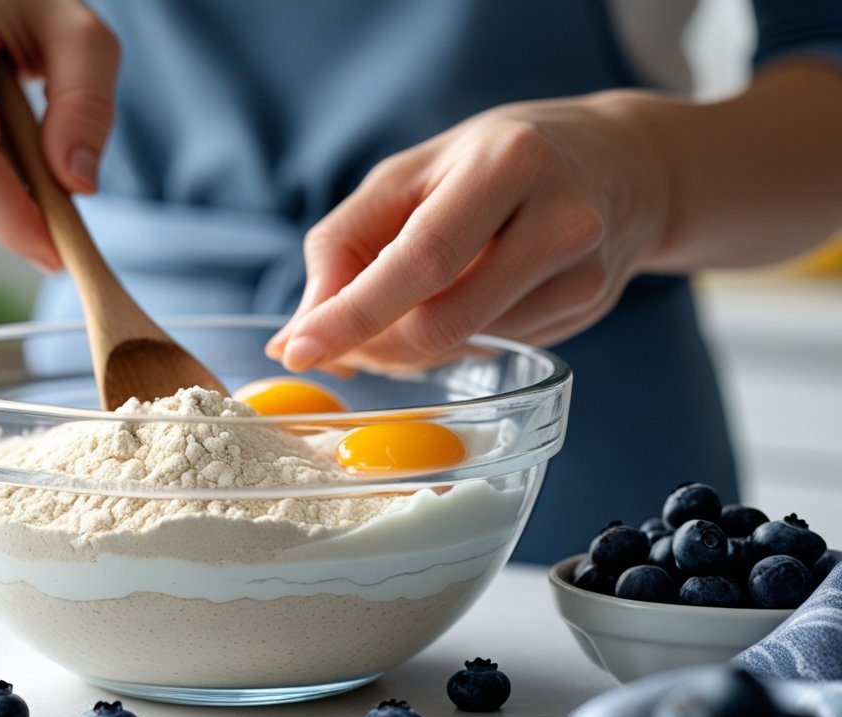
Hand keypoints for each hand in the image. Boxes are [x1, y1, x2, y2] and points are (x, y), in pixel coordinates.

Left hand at [267, 94, 669, 372]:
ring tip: (397, 309)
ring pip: (464, 345)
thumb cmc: (494, 161)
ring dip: (407, 347)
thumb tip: (300, 332)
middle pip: (443, 320)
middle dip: (373, 344)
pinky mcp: (591, 308)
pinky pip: (493, 349)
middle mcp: (559, 218)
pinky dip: (451, 342)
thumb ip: (345, 243)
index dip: (353, 313)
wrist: (623, 162)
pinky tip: (460, 301)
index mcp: (507, 164)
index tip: (298, 349)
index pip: (420, 259)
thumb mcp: (410, 174)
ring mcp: (585, 271)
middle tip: (336, 342)